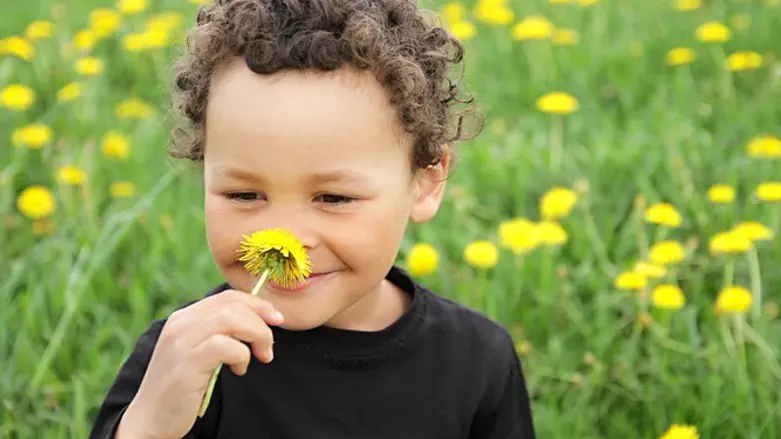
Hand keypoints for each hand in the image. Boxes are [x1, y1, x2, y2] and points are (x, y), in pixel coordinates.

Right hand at [116, 289, 283, 438]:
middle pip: (233, 304)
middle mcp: (181, 324)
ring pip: (231, 319)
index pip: (228, 297)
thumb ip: (218, 333)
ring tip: (260, 356)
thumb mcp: (198, 350)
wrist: (150, 419)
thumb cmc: (181, 387)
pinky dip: (242, 356)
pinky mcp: (187, 364)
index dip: (257, 304)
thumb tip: (256, 320)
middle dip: (261, 321)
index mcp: (184, 317)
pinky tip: (239, 370)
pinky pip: (226, 346)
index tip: (276, 319)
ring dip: (256, 336)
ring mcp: (182, 342)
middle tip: (269, 346)